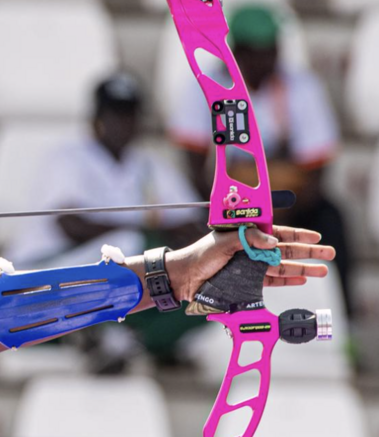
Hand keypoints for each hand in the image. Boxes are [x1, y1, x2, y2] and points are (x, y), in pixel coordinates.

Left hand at [165, 226, 334, 302]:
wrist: (185, 278)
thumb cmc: (200, 255)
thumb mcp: (224, 242)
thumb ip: (248, 239)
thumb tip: (273, 241)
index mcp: (244, 234)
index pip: (275, 232)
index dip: (296, 234)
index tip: (314, 236)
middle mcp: (249, 248)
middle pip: (283, 249)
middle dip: (307, 251)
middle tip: (328, 253)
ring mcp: (249, 265)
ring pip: (281, 265)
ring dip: (302, 267)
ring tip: (322, 270)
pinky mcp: (247, 281)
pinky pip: (271, 280)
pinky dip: (287, 280)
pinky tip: (301, 279)